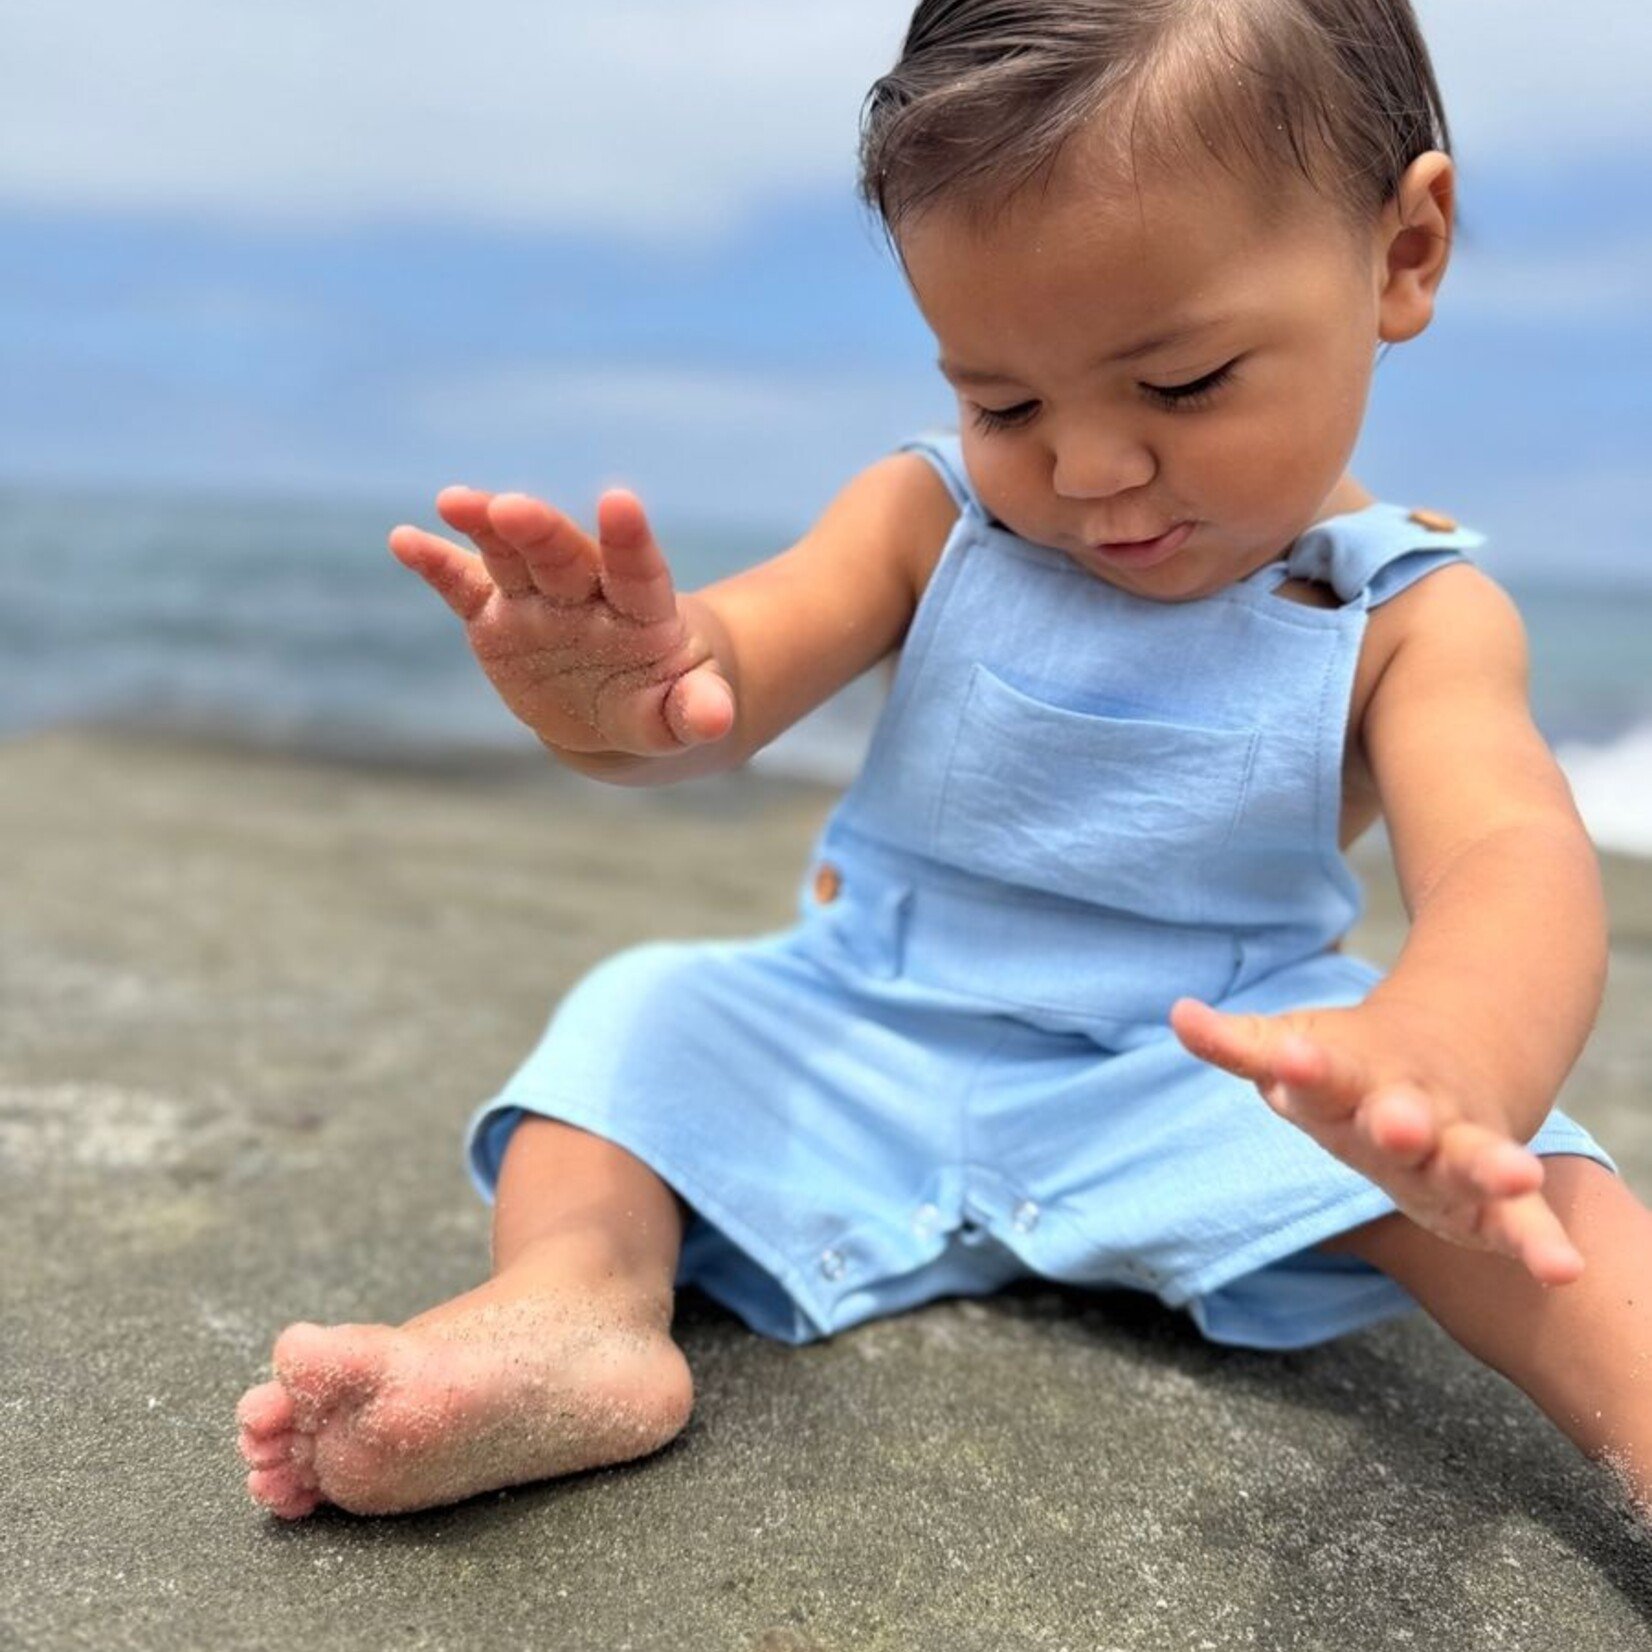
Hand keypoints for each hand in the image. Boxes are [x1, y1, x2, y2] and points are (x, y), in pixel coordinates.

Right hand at [388, 486, 734, 755]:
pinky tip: (405, 541)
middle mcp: (587, 593)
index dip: (628, 539)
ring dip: (486, 529)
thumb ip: (698, 709)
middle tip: (514, 508)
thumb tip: (717, 718)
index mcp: (642, 610)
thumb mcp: (685, 711)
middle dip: (541, 531)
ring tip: (456, 502)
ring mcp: (538, 601)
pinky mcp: (497, 617)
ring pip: (512, 557)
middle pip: (564, 555)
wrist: (623, 706)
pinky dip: (436, 563)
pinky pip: (463, 587)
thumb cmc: (666, 699)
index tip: (619, 503)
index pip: (637, 570)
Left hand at [1168, 997, 1584, 1285]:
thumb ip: (1240, 1044)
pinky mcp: (1488, 1198)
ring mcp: (1455, 1149)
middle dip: (1400, 1121)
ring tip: (1519, 1174)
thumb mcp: (1296, 1048)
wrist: (1457, 1050)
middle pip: (1403, 1117)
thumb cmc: (1349, 1065)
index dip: (1306, 1067)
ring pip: (1475, 1158)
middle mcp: (1409, 1111)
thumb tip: (1178, 1014)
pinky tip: (1563, 1267)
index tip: (1291, 1059)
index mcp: (1350, 1077)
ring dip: (1492, 1167)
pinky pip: (1519, 1219)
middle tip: (1399, 1121)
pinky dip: (1541, 1239)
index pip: (1321, 1072)